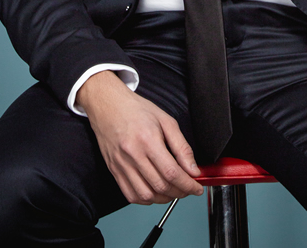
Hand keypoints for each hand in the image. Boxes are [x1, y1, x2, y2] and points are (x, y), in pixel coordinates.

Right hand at [76, 70, 203, 204]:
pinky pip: (131, 195)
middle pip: (160, 186)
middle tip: (188, 188)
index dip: (188, 184)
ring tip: (174, 190)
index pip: (171, 172)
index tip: (197, 188)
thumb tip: (193, 169)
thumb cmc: (137, 110)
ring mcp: (121, 165)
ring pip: (146, 195)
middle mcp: (133, 155)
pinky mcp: (114, 171)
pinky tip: (155, 191)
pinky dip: (147, 199)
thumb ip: (182, 146)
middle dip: (180, 192)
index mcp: (148, 140)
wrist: (109, 106)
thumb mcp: (166, 120)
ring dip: (164, 198)